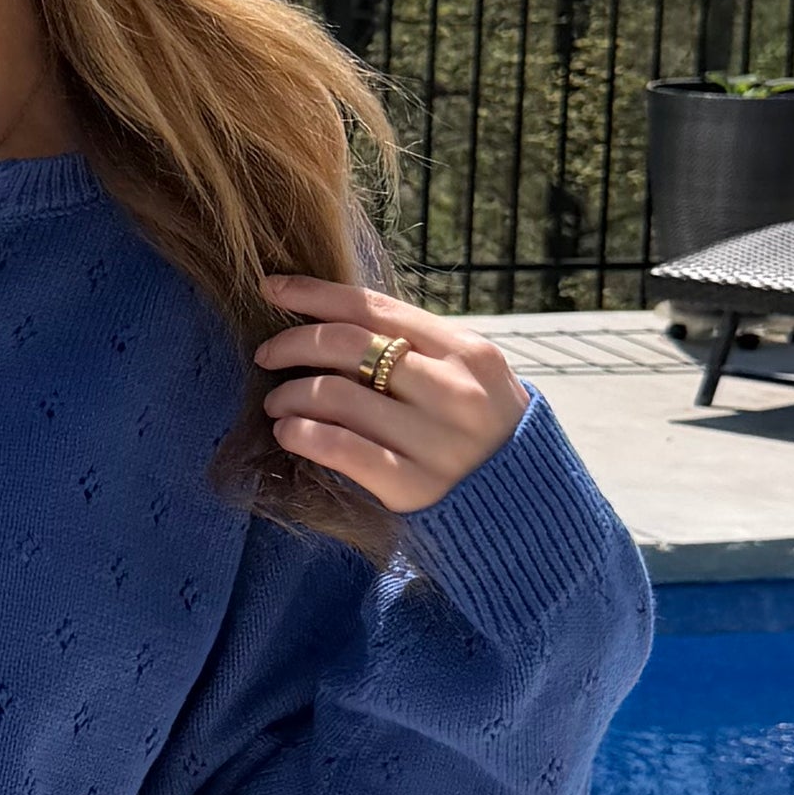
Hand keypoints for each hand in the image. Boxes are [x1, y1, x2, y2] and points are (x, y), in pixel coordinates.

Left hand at [255, 277, 526, 514]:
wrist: (526, 506)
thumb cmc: (482, 430)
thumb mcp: (469, 376)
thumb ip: (417, 347)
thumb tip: (330, 317)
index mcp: (468, 352)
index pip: (374, 307)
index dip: (314, 293)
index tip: (272, 288)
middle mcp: (454, 391)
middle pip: (347, 345)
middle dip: (292, 343)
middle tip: (267, 355)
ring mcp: (435, 440)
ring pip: (334, 396)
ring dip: (288, 394)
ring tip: (276, 403)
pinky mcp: (413, 486)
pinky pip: (338, 447)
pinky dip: (300, 433)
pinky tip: (288, 431)